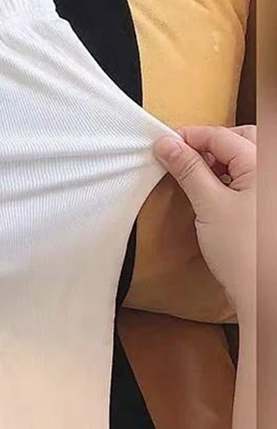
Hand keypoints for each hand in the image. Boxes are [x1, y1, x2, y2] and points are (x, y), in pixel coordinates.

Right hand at [153, 125, 255, 317]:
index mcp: (264, 162)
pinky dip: (230, 178)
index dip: (189, 137)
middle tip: (180, 159)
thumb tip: (165, 144)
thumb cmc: (244, 251)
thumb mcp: (209, 204)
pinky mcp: (269, 206)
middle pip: (241, 139)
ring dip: (219, 161)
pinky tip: (213, 193)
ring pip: (247, 158)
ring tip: (194, 177)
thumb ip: (188, 169)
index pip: (221, 135)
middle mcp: (273, 170)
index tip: (161, 145)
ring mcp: (272, 190)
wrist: (265, 293)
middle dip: (209, 145)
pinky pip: (251, 178)